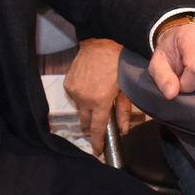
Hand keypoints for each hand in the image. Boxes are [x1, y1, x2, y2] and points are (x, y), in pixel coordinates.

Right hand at [63, 38, 133, 155]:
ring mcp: (73, 91)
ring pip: (79, 109)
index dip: (97, 142)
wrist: (101, 42)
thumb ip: (123, 111)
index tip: (98, 152)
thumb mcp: (126, 88)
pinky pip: (74, 97)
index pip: (96, 129)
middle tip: (99, 123)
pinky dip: (82, 97)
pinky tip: (90, 87)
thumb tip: (123, 131)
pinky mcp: (68, 83)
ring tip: (97, 98)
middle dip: (91, 125)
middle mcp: (84, 99)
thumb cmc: (119, 64)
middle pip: (85, 122)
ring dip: (87, 109)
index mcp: (100, 102)